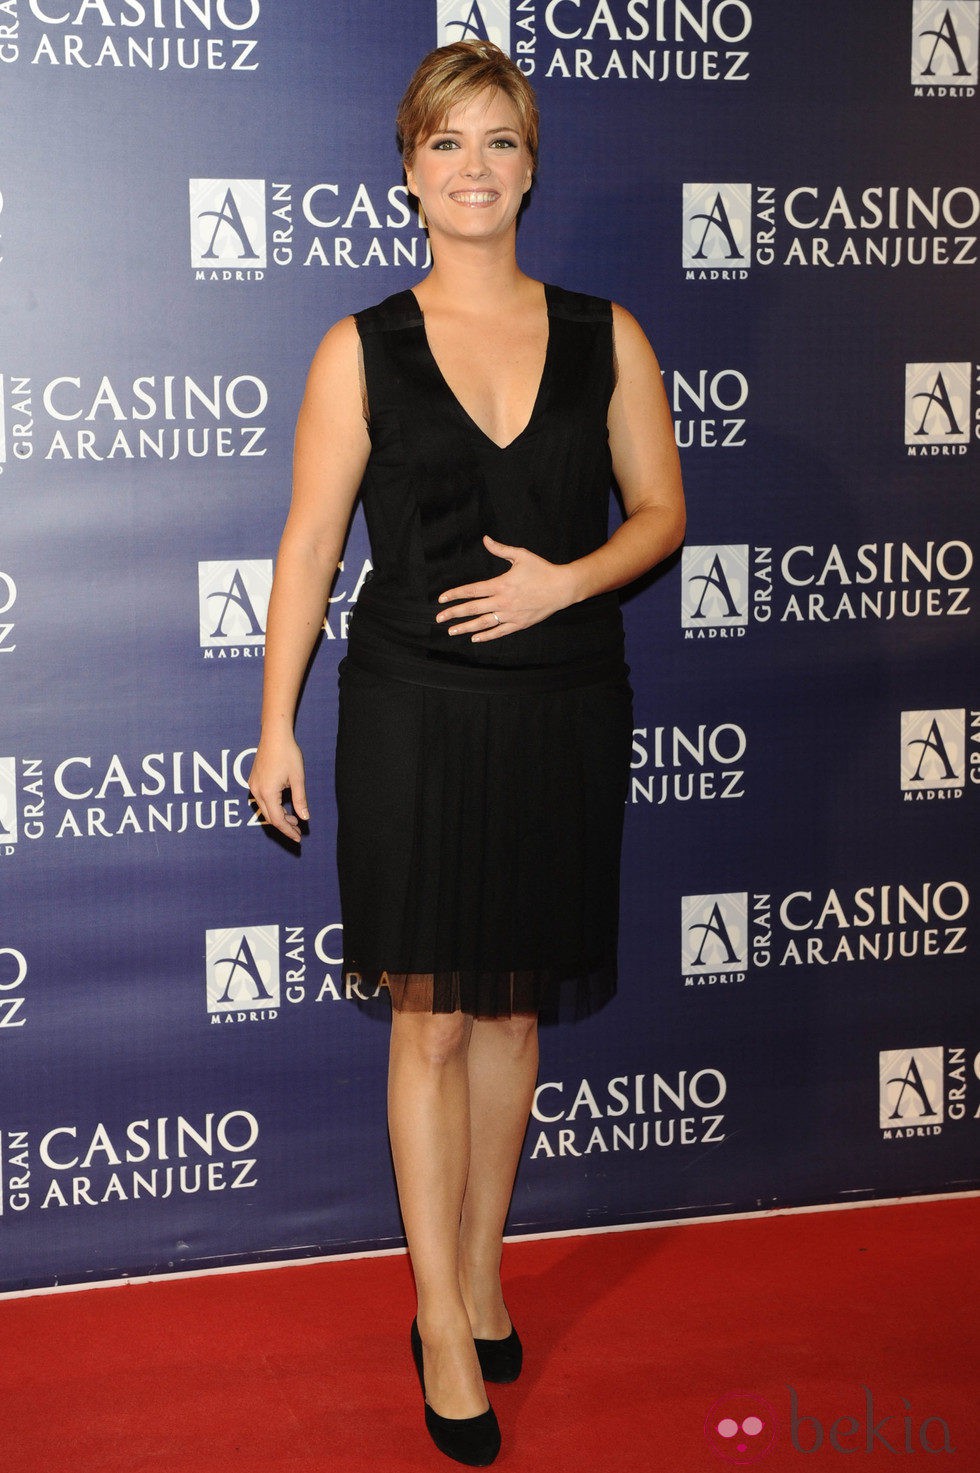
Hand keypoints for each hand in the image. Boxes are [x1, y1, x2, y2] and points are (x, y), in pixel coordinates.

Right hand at [247, 733, 308, 842]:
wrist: (274, 735)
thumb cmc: (288, 754)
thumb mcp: (298, 779)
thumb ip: (300, 800)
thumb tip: (305, 818)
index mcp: (267, 793)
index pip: (277, 820)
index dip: (288, 830)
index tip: (298, 838)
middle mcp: (256, 791)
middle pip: (270, 817)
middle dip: (284, 826)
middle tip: (298, 831)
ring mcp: (253, 786)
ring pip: (265, 809)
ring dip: (279, 816)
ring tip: (294, 820)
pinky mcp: (254, 781)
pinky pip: (262, 800)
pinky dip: (273, 807)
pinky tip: (284, 806)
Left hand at [436, 535, 573, 640]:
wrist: (562, 588)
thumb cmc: (542, 569)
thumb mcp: (521, 556)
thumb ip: (500, 549)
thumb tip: (485, 539)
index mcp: (500, 584)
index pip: (471, 591)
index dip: (455, 595)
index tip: (442, 599)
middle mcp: (502, 601)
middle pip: (472, 609)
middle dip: (453, 614)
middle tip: (439, 619)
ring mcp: (510, 614)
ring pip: (483, 623)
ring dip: (465, 627)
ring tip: (452, 631)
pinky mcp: (519, 624)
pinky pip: (499, 631)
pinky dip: (486, 636)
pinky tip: (475, 638)